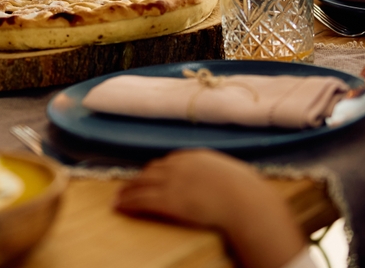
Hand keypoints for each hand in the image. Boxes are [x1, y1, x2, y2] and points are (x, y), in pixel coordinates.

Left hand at [116, 150, 305, 267]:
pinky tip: (119, 206)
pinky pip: (140, 200)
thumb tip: (224, 181)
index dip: (157, 170)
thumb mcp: (231, 173)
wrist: (245, 201)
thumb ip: (219, 174)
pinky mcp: (166, 200)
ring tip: (118, 197)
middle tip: (128, 186)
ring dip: (127, 190)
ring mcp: (171, 182)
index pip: (169, 162)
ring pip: (141, 184)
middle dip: (139, 178)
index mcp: (195, 156)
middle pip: (152, 170)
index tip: (151, 176)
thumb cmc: (247, 191)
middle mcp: (179, 165)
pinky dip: (127, 203)